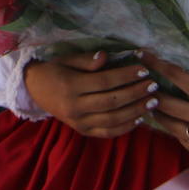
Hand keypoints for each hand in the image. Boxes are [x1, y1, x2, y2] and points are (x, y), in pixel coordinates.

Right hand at [24, 50, 159, 138]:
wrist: (34, 89)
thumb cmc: (54, 70)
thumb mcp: (66, 59)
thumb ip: (86, 60)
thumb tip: (106, 56)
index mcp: (70, 86)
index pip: (104, 82)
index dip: (125, 76)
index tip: (143, 69)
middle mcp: (74, 107)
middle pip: (112, 102)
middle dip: (136, 93)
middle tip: (153, 85)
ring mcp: (78, 122)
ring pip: (113, 119)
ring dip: (135, 111)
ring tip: (152, 101)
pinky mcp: (82, 131)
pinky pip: (107, 133)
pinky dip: (125, 127)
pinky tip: (139, 118)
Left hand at [146, 29, 188, 158]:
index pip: (172, 76)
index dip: (155, 64)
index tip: (141, 56)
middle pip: (164, 104)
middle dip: (150, 93)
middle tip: (143, 86)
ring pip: (170, 126)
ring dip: (158, 115)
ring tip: (150, 106)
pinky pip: (185, 142)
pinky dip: (177, 133)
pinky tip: (172, 124)